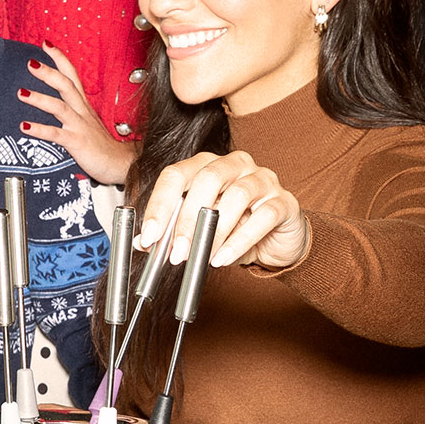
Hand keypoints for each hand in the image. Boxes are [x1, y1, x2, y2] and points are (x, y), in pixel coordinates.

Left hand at [17, 46, 132, 184]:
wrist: (121, 164)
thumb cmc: (99, 144)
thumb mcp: (84, 122)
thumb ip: (69, 111)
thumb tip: (49, 103)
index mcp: (82, 104)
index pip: (72, 75)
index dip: (60, 58)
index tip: (46, 43)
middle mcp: (81, 111)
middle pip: (66, 85)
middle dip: (48, 72)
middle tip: (30, 62)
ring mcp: (80, 126)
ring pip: (60, 107)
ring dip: (40, 98)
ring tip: (20, 93)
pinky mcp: (77, 142)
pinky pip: (57, 134)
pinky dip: (40, 129)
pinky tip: (24, 126)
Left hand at [135, 148, 307, 271]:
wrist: (277, 239)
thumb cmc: (234, 227)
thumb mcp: (197, 230)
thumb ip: (169, 232)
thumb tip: (140, 242)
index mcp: (206, 165)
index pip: (176, 175)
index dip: (159, 205)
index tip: (148, 237)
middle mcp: (234, 164)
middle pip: (206, 180)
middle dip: (187, 220)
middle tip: (177, 252)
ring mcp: (262, 179)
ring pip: (236, 196)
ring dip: (215, 231)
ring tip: (202, 258)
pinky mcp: (284, 201)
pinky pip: (262, 217)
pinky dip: (240, 241)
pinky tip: (223, 259)